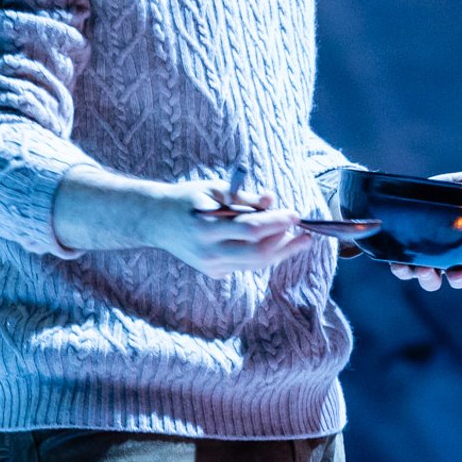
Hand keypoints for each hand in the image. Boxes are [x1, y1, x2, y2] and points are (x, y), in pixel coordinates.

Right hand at [153, 178, 316, 278]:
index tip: (295, 214)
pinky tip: (274, 244)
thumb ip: (243, 197)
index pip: (250, 230)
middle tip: (306, 235)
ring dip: (280, 252)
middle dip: (286, 246)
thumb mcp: (214, 189)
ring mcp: (210, 266)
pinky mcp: (213, 272)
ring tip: (297, 239)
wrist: (155, 221)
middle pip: (257, 255)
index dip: (276, 223)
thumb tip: (272, 200)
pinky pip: (246, 266)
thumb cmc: (188, 199)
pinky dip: (263, 256)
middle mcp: (208, 252)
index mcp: (206, 228)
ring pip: (254, 265)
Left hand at [388, 170, 461, 290]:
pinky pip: (404, 271)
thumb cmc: (438, 191)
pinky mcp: (404, 259)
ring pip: (431, 280)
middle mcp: (449, 255)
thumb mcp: (461, 181)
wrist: (404, 190)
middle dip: (460, 278)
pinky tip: (400, 264)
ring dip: (430, 279)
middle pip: (459, 276)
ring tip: (425, 269)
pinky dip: (403, 270)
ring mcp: (427, 260)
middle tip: (457, 273)